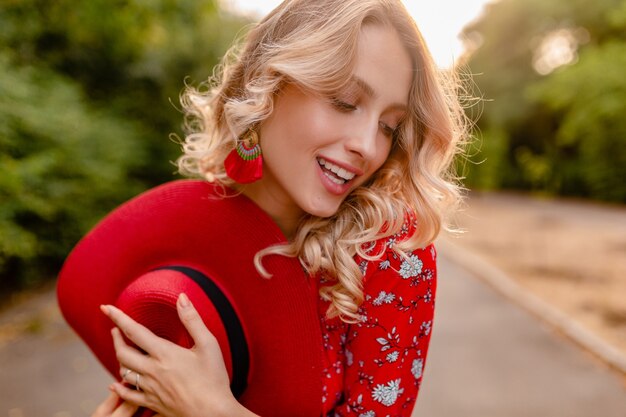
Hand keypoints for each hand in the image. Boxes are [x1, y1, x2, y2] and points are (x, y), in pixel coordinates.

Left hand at [100, 293, 253, 416]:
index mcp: (164, 353)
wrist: (214, 413)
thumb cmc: (214, 378)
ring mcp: (150, 389)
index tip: (105, 307)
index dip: (118, 317)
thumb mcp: (208, 344)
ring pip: (123, 372)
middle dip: (116, 337)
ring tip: (122, 350)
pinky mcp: (153, 403)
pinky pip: (128, 395)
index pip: (134, 331)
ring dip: (119, 358)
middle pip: (122, 352)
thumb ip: (192, 320)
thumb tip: (181, 297)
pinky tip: (115, 384)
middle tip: (116, 329)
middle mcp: (152, 371)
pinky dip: (119, 387)